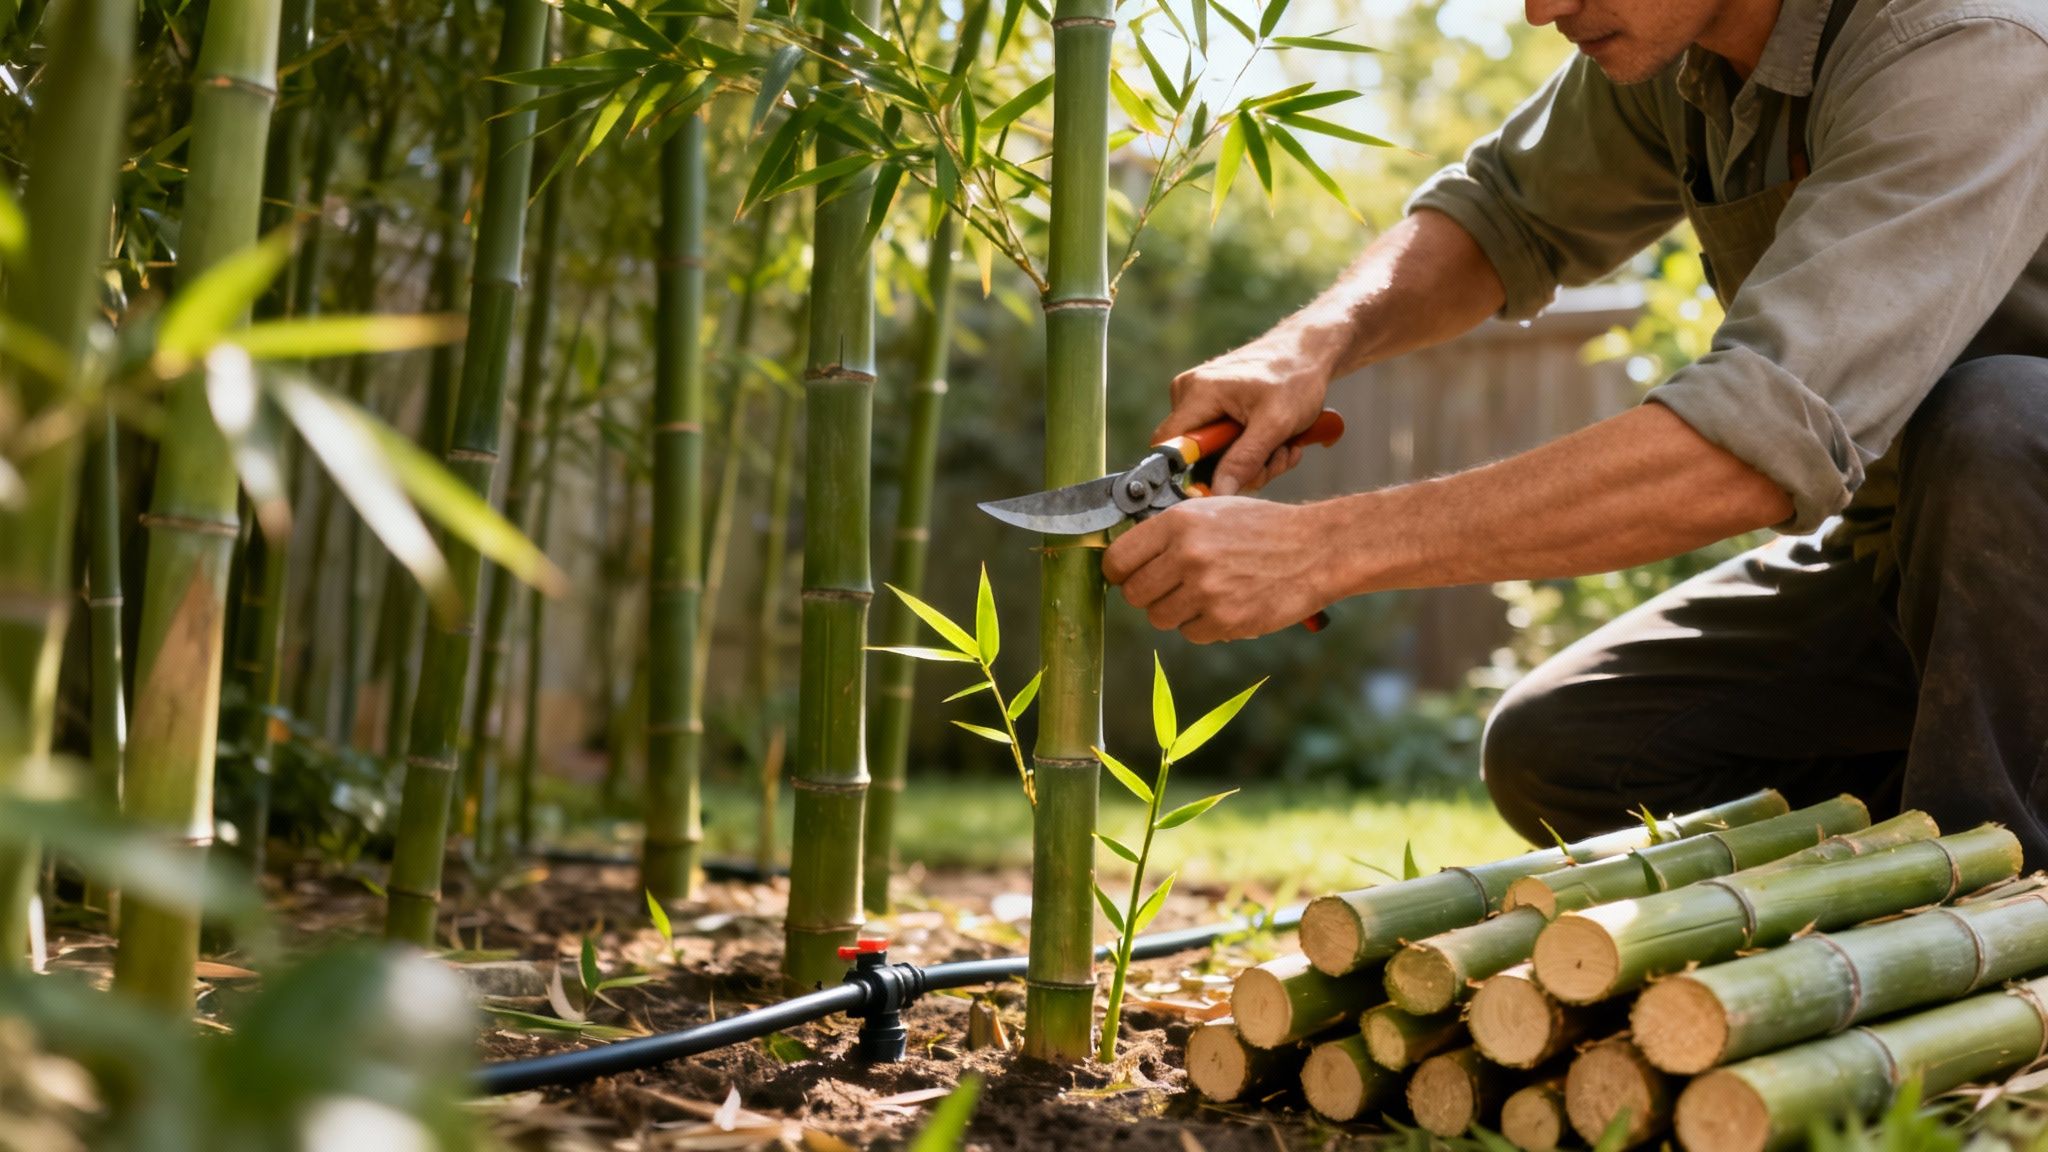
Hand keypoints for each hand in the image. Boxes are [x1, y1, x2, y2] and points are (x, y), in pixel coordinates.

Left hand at [1102, 497, 1331, 643]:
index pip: (1117, 560)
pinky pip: (1191, 634)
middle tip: (1170, 588)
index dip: (1119, 572)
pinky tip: (1226, 604)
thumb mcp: (1211, 511)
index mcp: (1179, 522)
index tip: (1128, 576)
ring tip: (1204, 594)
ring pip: (1159, 617)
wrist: (1315, 550)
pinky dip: (1204, 626)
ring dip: (1176, 612)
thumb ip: (1169, 532)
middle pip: (1133, 594)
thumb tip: (1127, 557)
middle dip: (1148, 595)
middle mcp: (1187, 555)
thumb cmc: (1263, 528)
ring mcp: (1206, 590)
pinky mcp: (1225, 620)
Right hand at [1159, 333, 1333, 496]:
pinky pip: (1221, 443)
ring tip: (1283, 447)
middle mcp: (1189, 393)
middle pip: (1195, 456)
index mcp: (1197, 392)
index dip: (1188, 475)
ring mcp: (1198, 398)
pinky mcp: (1210, 405)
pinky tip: (1276, 440)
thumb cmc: (1296, 378)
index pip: (1169, 447)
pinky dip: (1251, 450)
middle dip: (1238, 469)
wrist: (1308, 351)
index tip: (1224, 485)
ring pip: (1212, 455)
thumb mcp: (1276, 424)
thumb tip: (1217, 494)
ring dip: (1252, 462)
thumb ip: (1244, 460)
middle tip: (1276, 461)